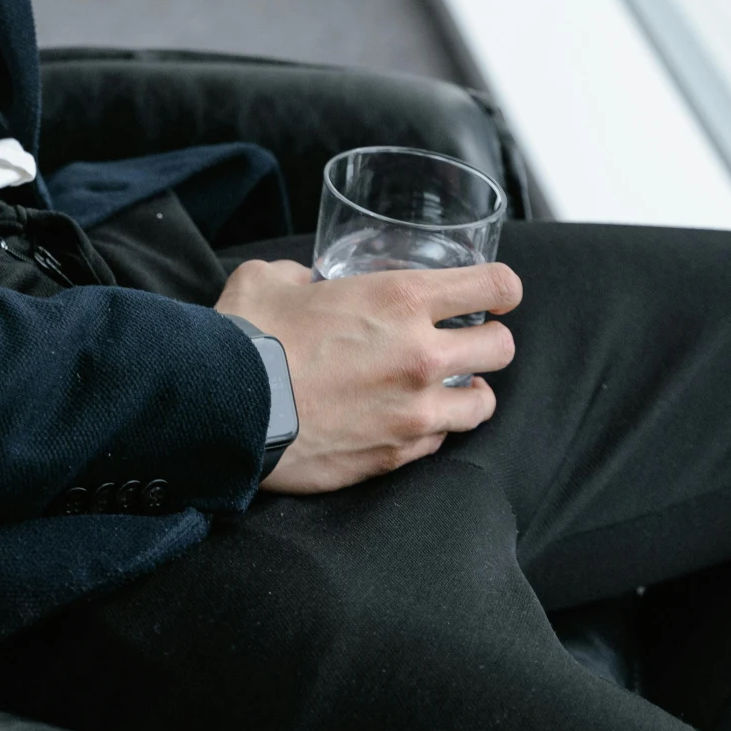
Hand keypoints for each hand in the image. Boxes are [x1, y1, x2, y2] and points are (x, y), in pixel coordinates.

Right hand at [216, 259, 521, 494]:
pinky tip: (405, 420)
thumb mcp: (271, 279)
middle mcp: (421, 355)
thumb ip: (301, 275)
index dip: (502, 287)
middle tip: (465, 342)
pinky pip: (438, 442)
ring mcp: (414, 411)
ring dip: (468, 393)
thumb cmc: (249, 338)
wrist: (228, 410)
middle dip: (489, 341)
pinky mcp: (396, 455)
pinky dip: (430, 429)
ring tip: (445, 389)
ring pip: (482, 404)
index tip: (495, 294)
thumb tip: (306, 284)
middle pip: (501, 348)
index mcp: (401, 299)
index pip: (493, 286)